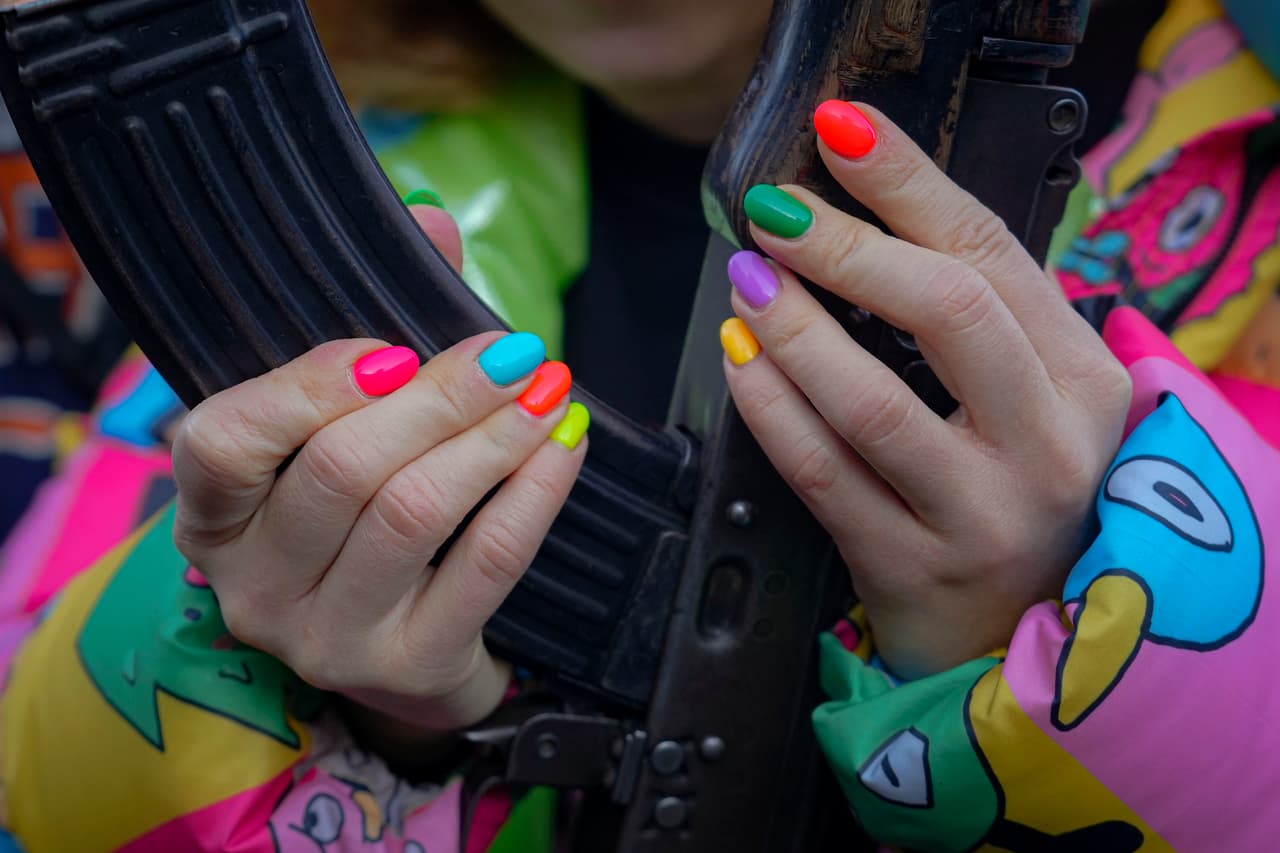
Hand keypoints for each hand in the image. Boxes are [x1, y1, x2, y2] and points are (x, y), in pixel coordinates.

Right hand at [171, 202, 588, 744]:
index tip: (394, 348)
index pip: (222, 445)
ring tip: (548, 389)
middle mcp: (255, 583)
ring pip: (414, 514)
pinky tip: (563, 448)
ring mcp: (328, 636)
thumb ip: (379, 318)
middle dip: (441, 398)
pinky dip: (534, 494)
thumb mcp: (348, 426)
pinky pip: (486, 564)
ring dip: (494, 437)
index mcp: (214, 513)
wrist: (409, 646)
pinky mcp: (410, 664)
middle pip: (342, 472)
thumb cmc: (367, 513)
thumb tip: (429, 217)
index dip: (308, 387)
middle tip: (512, 350)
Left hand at [722, 102, 1131, 677]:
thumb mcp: (1030, 401)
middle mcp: (1049, 444)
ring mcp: (984, 515)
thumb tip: (860, 217)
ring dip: (794, 328)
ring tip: (748, 284)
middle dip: (847, 248)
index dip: (909, 183)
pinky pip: (825, 475)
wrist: (1012, 635)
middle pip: (948, 311)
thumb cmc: (1009, 493)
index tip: (842, 131)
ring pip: (874, 401)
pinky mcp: (913, 567)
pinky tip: (743, 365)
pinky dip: (771, 411)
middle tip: (775, 216)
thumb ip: (975, 320)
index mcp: (1084, 381)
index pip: (993, 254)